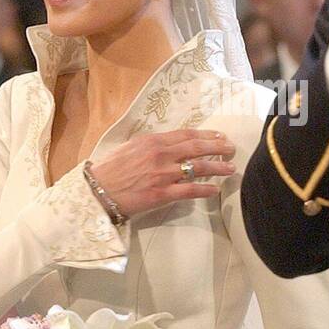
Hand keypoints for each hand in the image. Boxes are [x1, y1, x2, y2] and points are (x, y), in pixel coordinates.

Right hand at [87, 129, 236, 220]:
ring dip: (218, 167)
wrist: (96, 190)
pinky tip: (215, 190)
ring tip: (230, 167)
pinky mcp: (162, 193)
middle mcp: (161, 154)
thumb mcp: (129, 147)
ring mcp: (163, 174)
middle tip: (231, 148)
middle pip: (197, 147)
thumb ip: (150, 145)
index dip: (206, 134)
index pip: (186, 134)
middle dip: (218, 146)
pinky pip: (190, 190)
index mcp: (153, 141)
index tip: (219, 135)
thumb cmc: (109, 169)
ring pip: (198, 168)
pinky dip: (205, 189)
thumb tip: (168, 144)